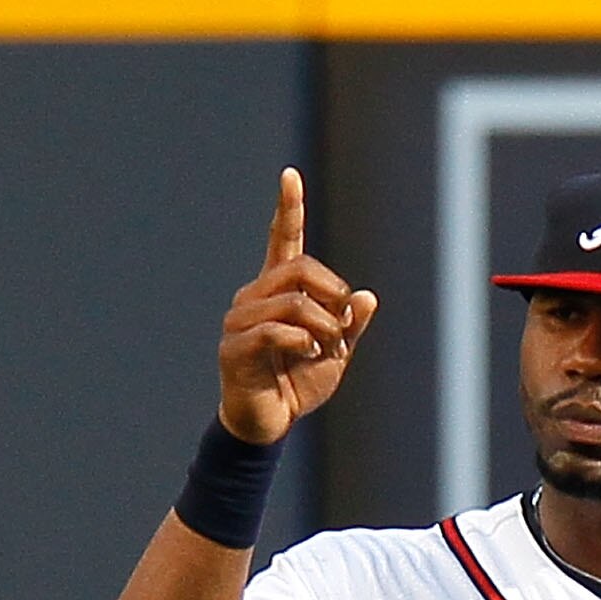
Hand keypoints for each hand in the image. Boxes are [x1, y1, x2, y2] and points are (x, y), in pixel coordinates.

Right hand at [217, 168, 377, 443]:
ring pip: (290, 301)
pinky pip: (274, 330)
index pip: (281, 240)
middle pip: (297, 269)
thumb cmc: (297, 385)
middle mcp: (254, 297)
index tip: (291, 175)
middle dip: (330, 292)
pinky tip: (310, 353)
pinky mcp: (234, 348)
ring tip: (327, 348)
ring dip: (322, 324)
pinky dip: (301, 341)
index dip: (288, 209)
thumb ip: (350, 326)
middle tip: (346, 322)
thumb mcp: (335, 354)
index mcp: (277, 292)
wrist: (268, 424)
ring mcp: (240, 321)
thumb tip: (366, 297)